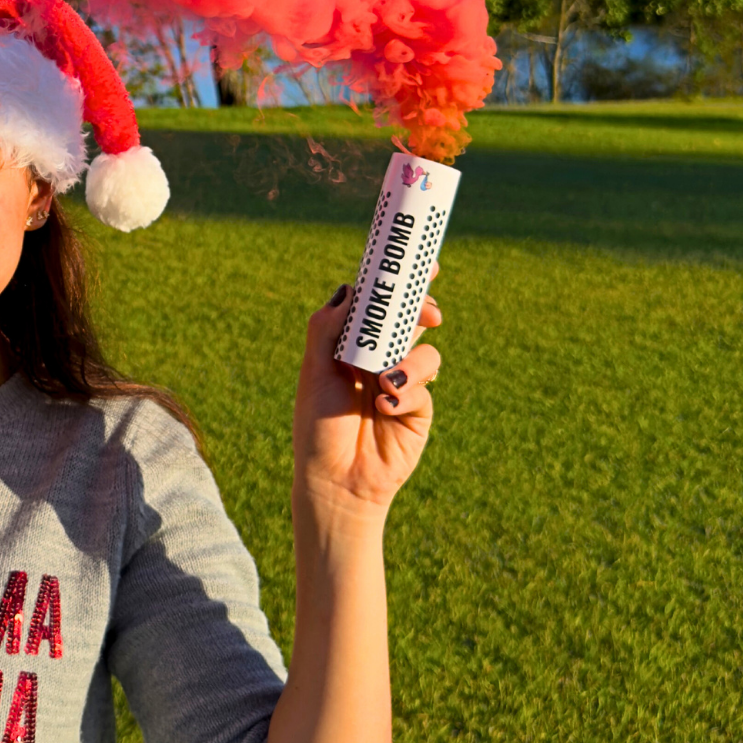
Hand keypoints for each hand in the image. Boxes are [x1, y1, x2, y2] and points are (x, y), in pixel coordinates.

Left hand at [291, 268, 441, 526]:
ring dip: (410, 363)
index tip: (417, 263)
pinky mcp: (418, 408)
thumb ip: (327, 328)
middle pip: (408, 321)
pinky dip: (407, 393)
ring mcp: (401, 382)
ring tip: (386, 384)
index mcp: (349, 344)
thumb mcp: (314, 371)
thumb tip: (348, 291)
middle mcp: (377, 358)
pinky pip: (424, 387)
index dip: (395, 283)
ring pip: (424, 352)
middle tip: (428, 313)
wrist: (335, 480)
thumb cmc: (316, 425)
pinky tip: (385, 407)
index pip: (375, 305)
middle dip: (422, 310)